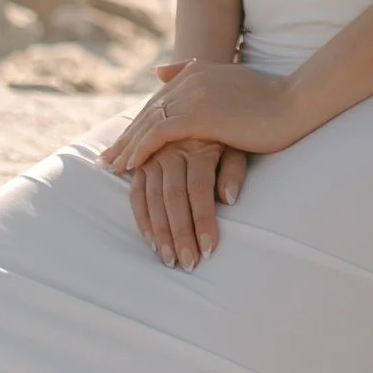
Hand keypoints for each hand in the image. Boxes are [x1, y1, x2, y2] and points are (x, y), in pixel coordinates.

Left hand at [99, 60, 299, 173]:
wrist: (292, 104)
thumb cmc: (268, 100)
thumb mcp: (228, 82)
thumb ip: (195, 76)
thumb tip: (159, 71)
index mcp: (197, 69)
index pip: (158, 100)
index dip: (138, 123)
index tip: (122, 144)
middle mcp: (191, 77)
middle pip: (148, 111)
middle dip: (126, 136)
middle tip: (106, 159)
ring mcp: (194, 94)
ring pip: (149, 122)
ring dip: (127, 147)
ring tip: (112, 168)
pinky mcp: (199, 114)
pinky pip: (159, 133)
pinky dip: (141, 149)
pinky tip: (131, 166)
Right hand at [127, 138, 248, 270]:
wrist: (201, 109)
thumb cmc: (225, 135)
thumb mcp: (236, 145)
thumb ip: (234, 170)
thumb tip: (229, 199)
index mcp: (198, 145)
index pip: (199, 188)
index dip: (203, 219)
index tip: (209, 249)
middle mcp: (172, 149)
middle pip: (174, 197)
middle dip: (181, 233)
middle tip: (189, 264)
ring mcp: (153, 156)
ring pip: (153, 198)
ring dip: (160, 232)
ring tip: (170, 260)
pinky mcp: (141, 163)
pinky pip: (136, 193)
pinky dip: (142, 219)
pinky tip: (151, 242)